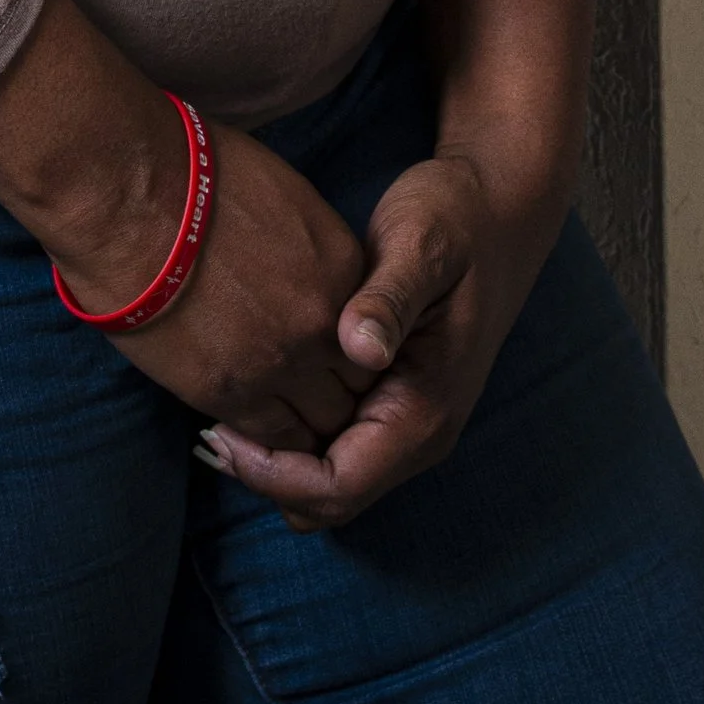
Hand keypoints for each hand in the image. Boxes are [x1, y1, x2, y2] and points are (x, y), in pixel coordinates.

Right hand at [0, 0, 367, 448]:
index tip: (327, 353)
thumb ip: (309, 251)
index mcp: (342, 269)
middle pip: (356, 390)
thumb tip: (302, 273)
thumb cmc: (195, 173)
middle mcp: (324, 324)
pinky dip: (264, 441)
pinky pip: (269, 439)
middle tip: (305, 393)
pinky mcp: (229, 392)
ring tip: (277, 414)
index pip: (372, 337)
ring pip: (318, 426)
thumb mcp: (282, 196)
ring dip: (302, 424)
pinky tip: (248, 430)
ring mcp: (281, 363)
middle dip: (337, 395)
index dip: (352, 350)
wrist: (133, 196)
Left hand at [197, 0, 596, 530]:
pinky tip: (255, 395)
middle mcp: (420, 433)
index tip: (219, 431)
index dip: (273, 474)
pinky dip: (293, 439)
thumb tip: (360, 348)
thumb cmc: (457, 218)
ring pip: (330, 480)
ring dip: (276, 462)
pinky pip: (337, 449)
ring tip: (218, 413)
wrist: (499, 204)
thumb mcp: (423, 244)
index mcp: (426, 410)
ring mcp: (408, 421)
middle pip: (330, 499)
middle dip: (266, 476)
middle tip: (204, 429)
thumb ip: (390, 298)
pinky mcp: (394, 401)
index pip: (339, 486)